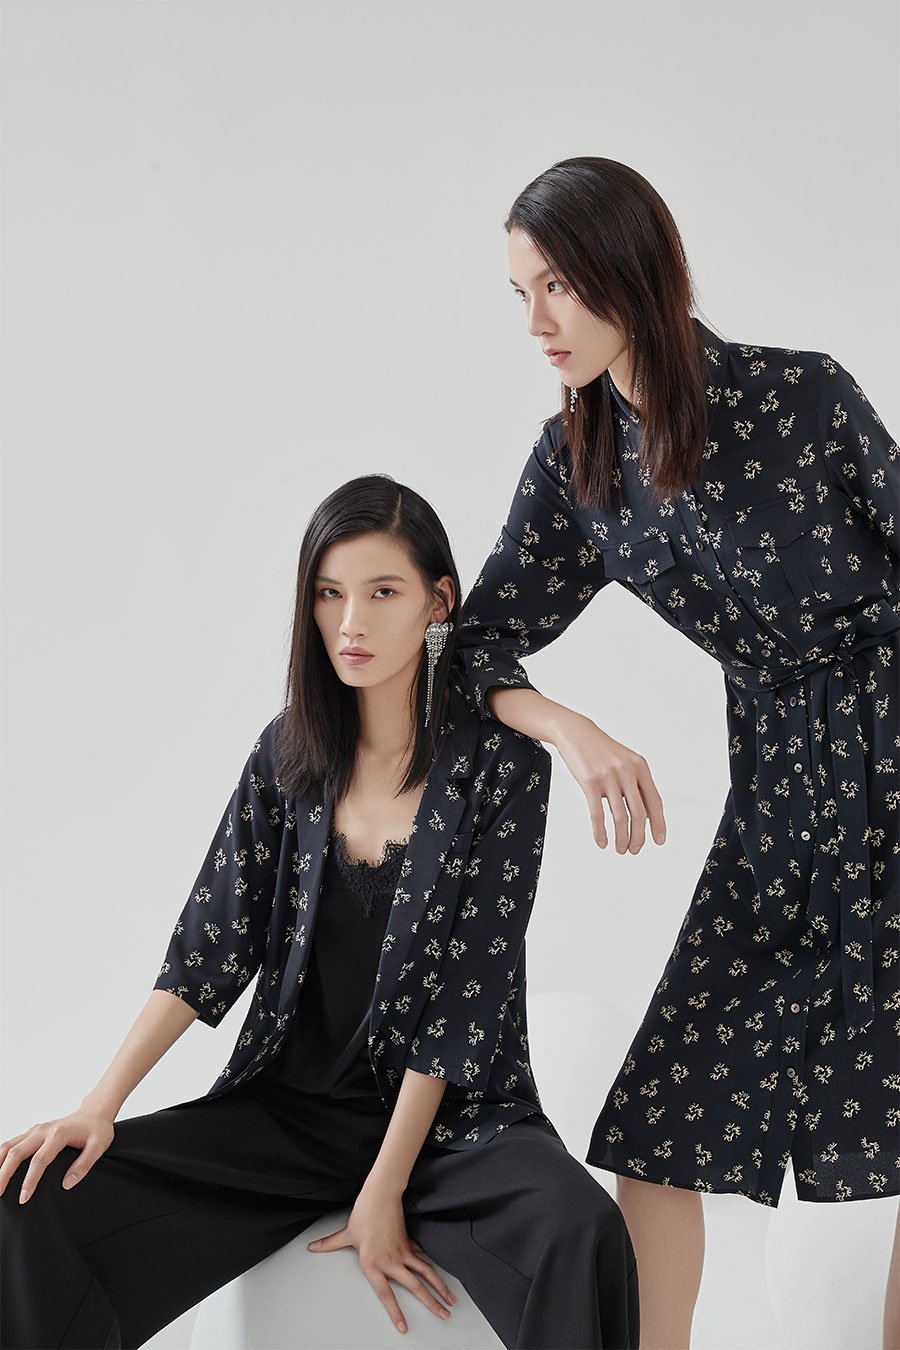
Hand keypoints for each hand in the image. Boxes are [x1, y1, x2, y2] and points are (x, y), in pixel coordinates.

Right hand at [0, 1107, 114, 1202]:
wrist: (94, 1112)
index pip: (39, 1160)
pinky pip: (11, 1143)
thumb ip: (84, 1165)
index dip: (29, 1180)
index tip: (23, 1198)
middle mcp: (43, 1130)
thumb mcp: (99, 1146)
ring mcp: (35, 1130)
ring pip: (9, 1145)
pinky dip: (1, 1156)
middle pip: (16, 1152)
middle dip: (4, 1174)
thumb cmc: (97, 1130)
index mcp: (58, 1134)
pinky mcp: (32, 1132)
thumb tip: (67, 1184)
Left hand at [308, 1185, 455, 1333]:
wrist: (380, 1194)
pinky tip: (443, 1277)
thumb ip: (330, 1243)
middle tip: (444, 1315)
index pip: (386, 1295)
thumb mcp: (347, 1232)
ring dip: (440, 1287)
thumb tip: (313, 1246)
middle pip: (416, 1287)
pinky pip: (423, 1258)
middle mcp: (391, 1262)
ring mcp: (403, 1252)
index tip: (403, 1327)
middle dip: (432, 1303)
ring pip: (426, 1273)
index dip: (395, 1312)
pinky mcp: (410, 1242)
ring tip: (451, 1300)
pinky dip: (433, 1268)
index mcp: (373, 1265)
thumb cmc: (364, 1213)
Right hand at [555, 711, 665, 853]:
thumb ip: (637, 784)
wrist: (576, 733)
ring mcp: (608, 777)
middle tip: (634, 850)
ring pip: (620, 817)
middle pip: (639, 814)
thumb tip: (645, 815)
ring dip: (621, 838)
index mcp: (640, 767)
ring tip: (620, 849)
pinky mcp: (590, 783)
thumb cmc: (601, 750)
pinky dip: (600, 832)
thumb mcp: (625, 761)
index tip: (659, 840)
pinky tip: (602, 841)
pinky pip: (598, 814)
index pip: (655, 802)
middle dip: (638, 837)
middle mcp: (627, 772)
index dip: (658, 824)